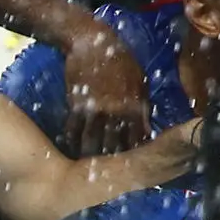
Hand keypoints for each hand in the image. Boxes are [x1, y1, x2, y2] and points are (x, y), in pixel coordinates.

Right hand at [57, 15, 155, 155]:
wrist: (93, 42)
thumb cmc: (122, 61)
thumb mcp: (140, 82)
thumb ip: (142, 108)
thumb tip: (146, 131)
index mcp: (135, 108)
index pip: (138, 142)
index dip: (135, 157)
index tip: (133, 167)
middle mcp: (116, 114)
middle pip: (115, 148)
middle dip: (113, 163)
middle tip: (109, 176)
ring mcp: (95, 111)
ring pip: (92, 145)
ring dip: (91, 157)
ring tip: (89, 169)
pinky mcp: (76, 107)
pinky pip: (73, 132)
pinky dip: (74, 142)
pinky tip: (74, 150)